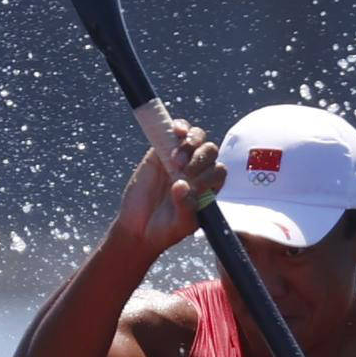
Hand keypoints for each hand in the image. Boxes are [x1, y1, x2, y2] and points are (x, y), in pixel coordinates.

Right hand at [113, 119, 221, 252]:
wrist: (137, 228)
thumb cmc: (164, 229)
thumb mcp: (180, 225)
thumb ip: (186, 207)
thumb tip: (182, 184)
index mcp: (208, 187)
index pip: (218, 171)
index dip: (208, 174)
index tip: (194, 184)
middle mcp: (197, 171)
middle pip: (210, 151)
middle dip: (200, 159)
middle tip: (183, 171)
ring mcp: (180, 158)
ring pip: (197, 137)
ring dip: (191, 143)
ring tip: (176, 160)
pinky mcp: (161, 149)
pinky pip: (176, 131)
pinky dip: (180, 127)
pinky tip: (176, 131)